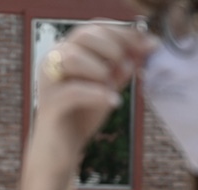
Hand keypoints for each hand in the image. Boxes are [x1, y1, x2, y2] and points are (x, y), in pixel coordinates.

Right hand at [34, 22, 155, 163]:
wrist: (59, 153)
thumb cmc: (81, 117)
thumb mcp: (107, 87)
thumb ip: (123, 67)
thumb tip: (148, 46)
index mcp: (66, 51)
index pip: (95, 28)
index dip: (124, 33)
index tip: (150, 44)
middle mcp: (53, 61)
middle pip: (83, 35)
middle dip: (113, 47)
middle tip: (127, 68)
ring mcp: (48, 83)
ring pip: (72, 57)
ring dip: (99, 68)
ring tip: (111, 86)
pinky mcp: (48, 106)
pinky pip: (73, 91)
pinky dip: (97, 94)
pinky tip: (113, 102)